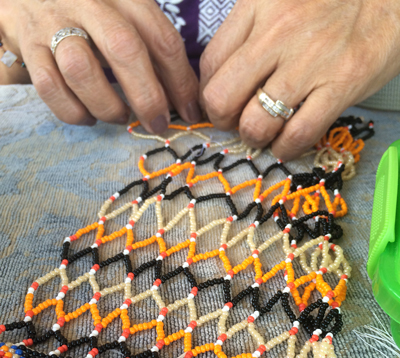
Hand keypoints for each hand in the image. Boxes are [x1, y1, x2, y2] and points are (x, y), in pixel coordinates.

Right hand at [0, 0, 201, 130]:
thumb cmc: (88, 12)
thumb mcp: (124, 16)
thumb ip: (151, 49)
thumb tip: (184, 97)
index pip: (161, 39)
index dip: (181, 81)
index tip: (190, 112)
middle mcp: (89, 4)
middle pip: (125, 50)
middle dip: (147, 96)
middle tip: (157, 124)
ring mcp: (54, 23)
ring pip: (82, 70)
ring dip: (107, 105)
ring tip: (119, 117)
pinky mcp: (28, 46)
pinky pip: (50, 87)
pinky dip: (72, 111)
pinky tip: (87, 117)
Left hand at [199, 0, 399, 159]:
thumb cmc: (330, 6)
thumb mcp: (280, 2)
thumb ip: (248, 33)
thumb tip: (220, 80)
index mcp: (258, 5)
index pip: (210, 64)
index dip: (209, 94)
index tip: (221, 104)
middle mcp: (278, 32)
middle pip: (222, 97)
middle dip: (223, 121)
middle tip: (237, 123)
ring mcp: (310, 61)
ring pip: (256, 122)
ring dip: (255, 138)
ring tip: (264, 135)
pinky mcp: (341, 84)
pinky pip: (298, 133)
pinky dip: (287, 148)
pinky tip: (287, 145)